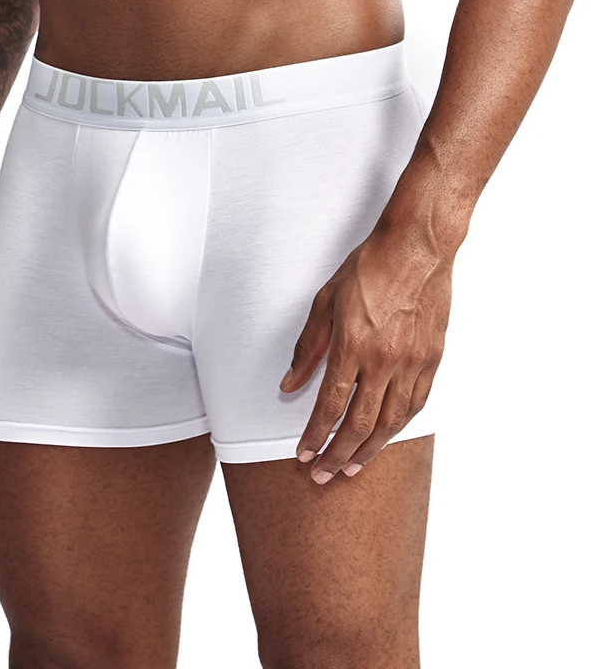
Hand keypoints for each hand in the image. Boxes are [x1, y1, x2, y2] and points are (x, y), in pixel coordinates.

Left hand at [280, 227, 451, 483]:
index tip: (304, 453)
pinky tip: (387, 437)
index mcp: (352, 345)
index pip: (329, 405)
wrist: (417, 248)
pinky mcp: (433, 358)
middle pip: (360, 423)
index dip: (315, 435)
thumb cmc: (368, 269)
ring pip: (392, 421)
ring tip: (352, 466)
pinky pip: (416, 403)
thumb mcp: (324, 303)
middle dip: (338, 454)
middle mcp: (384, 360)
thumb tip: (290, 384)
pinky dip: (400, 426)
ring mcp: (413, 361)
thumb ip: (307, 349)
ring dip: (370, 449)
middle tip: (324, 474)